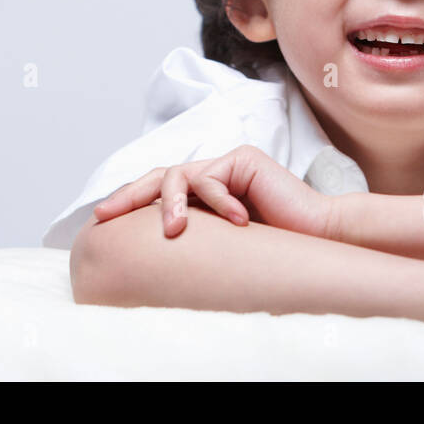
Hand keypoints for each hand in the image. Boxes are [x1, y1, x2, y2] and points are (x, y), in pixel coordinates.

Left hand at [93, 144, 334, 239]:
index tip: (102, 225)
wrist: (322, 243)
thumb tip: (146, 264)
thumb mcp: (219, 253)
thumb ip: (191, 244)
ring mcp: (228, 165)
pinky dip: (217, 201)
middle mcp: (215, 177)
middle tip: (104, 215)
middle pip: (158, 178)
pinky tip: (238, 222)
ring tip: (173, 231)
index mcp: (208, 199)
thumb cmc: (275, 257)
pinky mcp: (243, 159)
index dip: (130, 206)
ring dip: (170, 203)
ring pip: (177, 175)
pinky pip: (210, 177)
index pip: (160, 195)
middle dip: (127, 195)